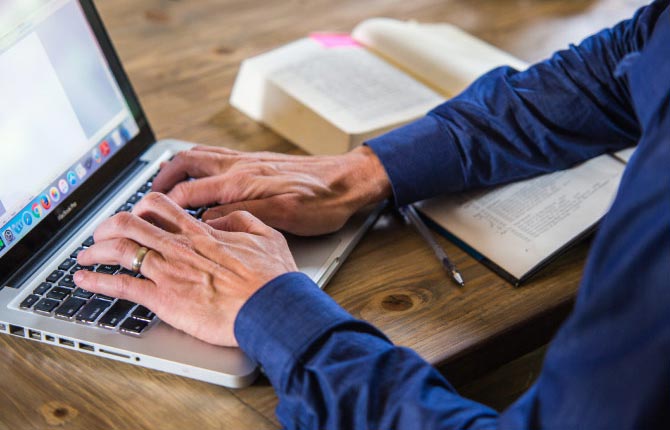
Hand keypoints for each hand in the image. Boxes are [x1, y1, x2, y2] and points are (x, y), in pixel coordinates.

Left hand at [74, 192, 296, 346]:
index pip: (159, 208)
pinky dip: (97, 282)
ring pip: (119, 250)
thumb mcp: (266, 236)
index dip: (139, 208)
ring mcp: (169, 272)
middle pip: (129, 224)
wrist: (272, 308)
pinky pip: (121, 285)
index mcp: (201, 233)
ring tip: (84, 256)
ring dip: (95, 250)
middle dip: (108, 226)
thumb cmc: (273, 278)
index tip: (134, 215)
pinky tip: (84, 281)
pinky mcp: (164, 299)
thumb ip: (240, 220)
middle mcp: (180, 248)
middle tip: (100, 234)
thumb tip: (222, 218)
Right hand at [152, 145, 390, 235]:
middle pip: (187, 162)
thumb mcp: (285, 217)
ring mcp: (248, 161)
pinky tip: (201, 176)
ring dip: (176, 167)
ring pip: (200, 155)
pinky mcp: (257, 162)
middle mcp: (240, 166)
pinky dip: (198, 163)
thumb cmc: (322, 201)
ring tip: (163, 182)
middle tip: (144, 195)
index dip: (162, 206)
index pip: (189, 191)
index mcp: (242, 182)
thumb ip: (243, 217)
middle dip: (160, 178)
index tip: (144, 219)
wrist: (348, 181)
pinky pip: (216, 156)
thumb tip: (208, 221)